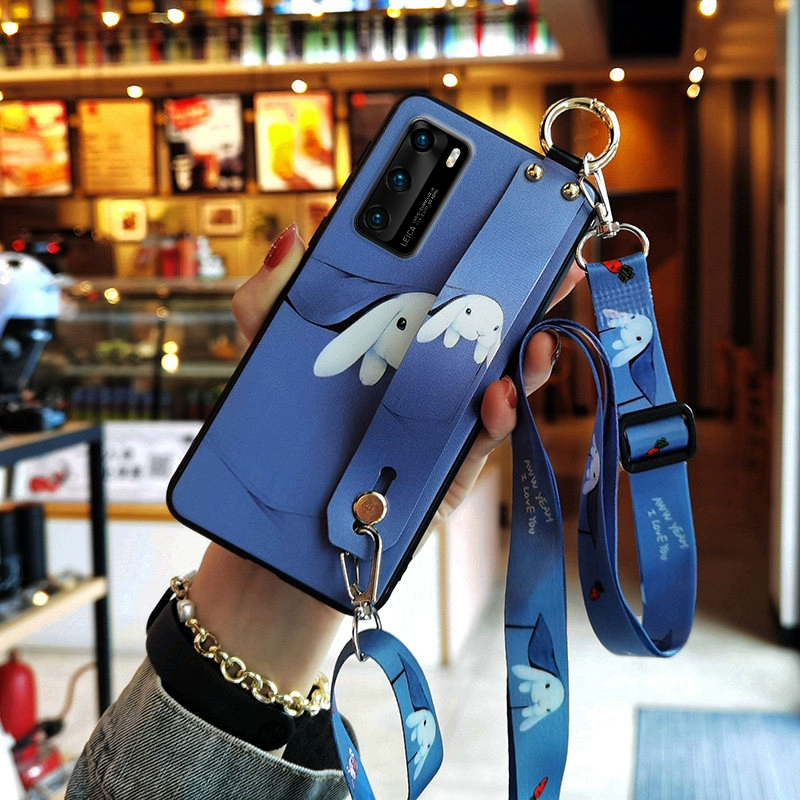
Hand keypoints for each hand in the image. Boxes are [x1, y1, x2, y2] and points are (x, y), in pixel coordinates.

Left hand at [232, 222, 583, 531]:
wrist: (279, 536)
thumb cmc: (281, 445)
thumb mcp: (267, 364)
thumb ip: (270, 304)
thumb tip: (292, 240)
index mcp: (393, 350)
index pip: (442, 298)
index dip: (477, 265)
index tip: (505, 228)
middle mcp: (428, 384)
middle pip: (486, 337)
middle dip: (526, 301)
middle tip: (552, 267)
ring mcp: (442, 428)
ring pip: (499, 386)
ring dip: (526, 361)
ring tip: (535, 338)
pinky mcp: (448, 474)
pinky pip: (483, 443)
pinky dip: (497, 418)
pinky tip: (498, 396)